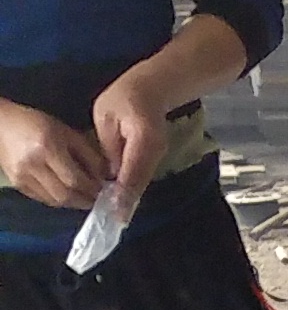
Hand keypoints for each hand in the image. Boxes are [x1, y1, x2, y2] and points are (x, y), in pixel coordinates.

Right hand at [0, 99, 106, 211]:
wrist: (1, 124)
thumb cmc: (36, 123)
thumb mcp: (66, 131)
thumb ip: (88, 154)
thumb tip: (107, 175)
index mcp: (47, 148)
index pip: (75, 179)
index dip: (93, 188)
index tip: (106, 190)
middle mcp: (33, 164)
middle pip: (65, 194)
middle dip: (86, 200)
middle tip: (99, 198)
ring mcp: (22, 176)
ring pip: (55, 201)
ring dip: (74, 202)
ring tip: (85, 197)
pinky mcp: (17, 183)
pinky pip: (43, 199)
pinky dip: (59, 200)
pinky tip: (68, 194)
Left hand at [87, 64, 183, 204]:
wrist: (153, 88)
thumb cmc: (125, 96)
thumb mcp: (107, 117)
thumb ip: (108, 146)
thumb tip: (109, 174)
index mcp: (143, 138)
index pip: (131, 171)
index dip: (122, 193)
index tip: (114, 212)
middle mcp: (155, 151)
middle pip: (140, 182)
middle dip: (126, 202)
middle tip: (112, 222)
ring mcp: (159, 155)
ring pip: (142, 181)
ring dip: (129, 197)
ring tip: (114, 215)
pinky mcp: (156, 157)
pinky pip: (142, 175)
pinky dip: (132, 188)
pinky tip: (120, 199)